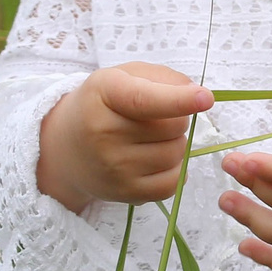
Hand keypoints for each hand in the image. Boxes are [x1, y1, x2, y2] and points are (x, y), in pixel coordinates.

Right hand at [37, 62, 214, 210]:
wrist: (66, 149)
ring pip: (177, 154)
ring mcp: (113, 167)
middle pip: (173, 127)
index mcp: (103, 93)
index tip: (205, 98)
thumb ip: (162, 78)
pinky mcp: (124, 193)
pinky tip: (156, 160)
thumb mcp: (123, 77)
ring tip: (152, 139)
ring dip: (176, 144)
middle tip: (155, 119)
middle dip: (177, 119)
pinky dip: (175, 170)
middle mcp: (104, 132)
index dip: (178, 100)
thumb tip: (198, 98)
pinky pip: (173, 183)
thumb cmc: (102, 105)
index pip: (144, 100)